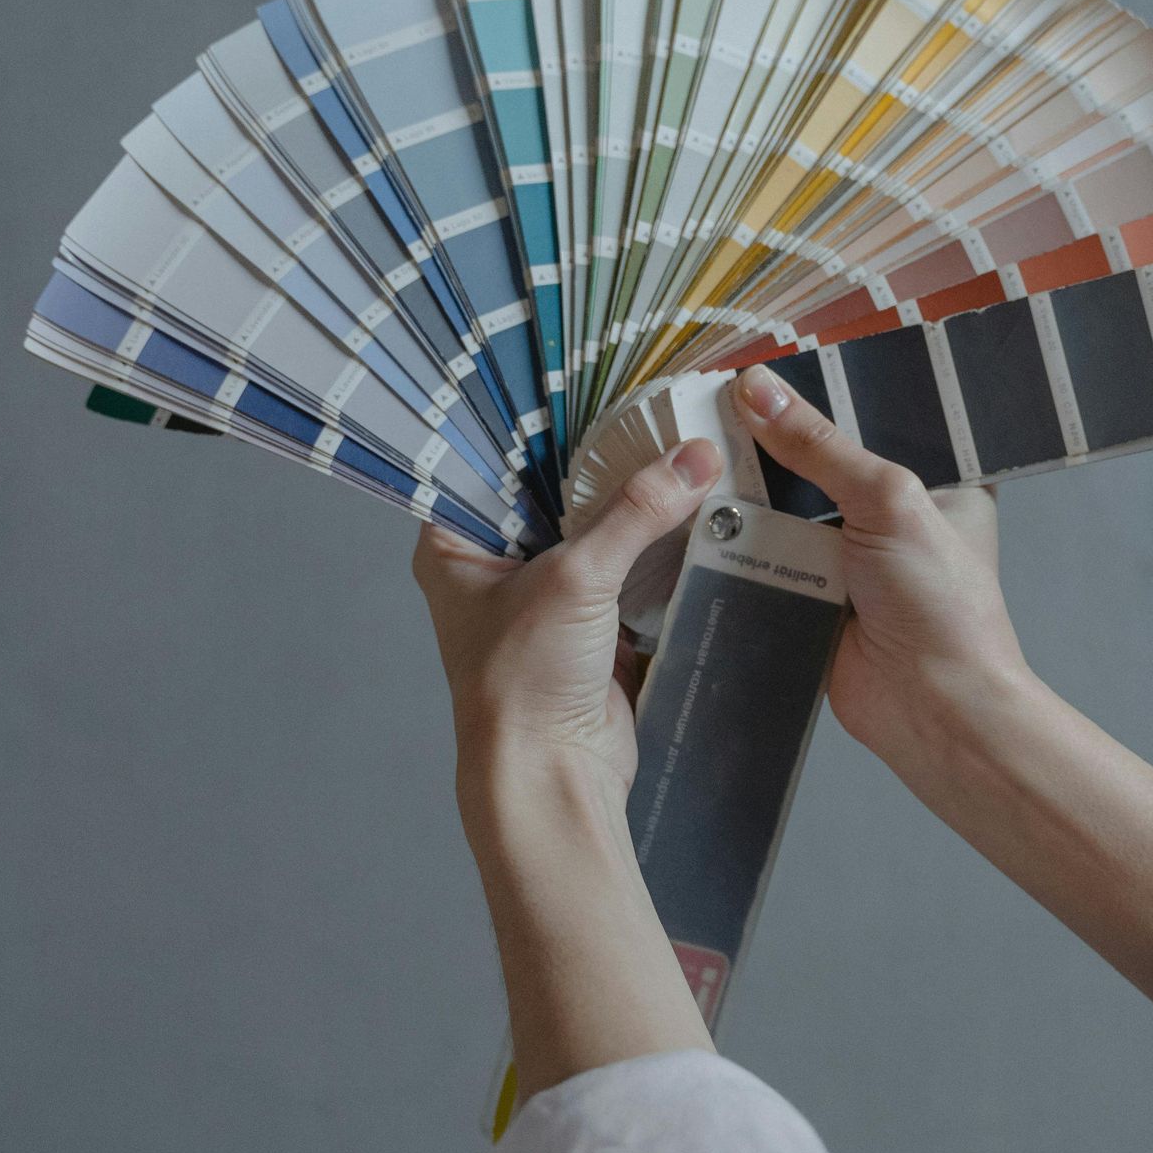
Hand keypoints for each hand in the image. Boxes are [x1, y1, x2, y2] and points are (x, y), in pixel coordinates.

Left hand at [414, 440, 726, 1105]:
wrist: (551, 778)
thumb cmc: (523, 680)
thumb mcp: (578, 577)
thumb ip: (638, 512)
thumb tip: (697, 457)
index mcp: (454, 541)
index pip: (489, 455)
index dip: (535, 418)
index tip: (586, 374)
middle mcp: (489, 563)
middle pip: (548, 489)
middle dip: (598, 456)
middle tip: (648, 401)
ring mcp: (539, 595)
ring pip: (590, 528)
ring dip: (631, 500)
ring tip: (676, 441)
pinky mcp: (587, 624)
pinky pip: (623, 568)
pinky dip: (653, 544)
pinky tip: (690, 505)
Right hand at [731, 366, 1034, 806]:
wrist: (931, 710)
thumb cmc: (939, 602)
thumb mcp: (888, 501)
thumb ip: (822, 447)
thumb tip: (755, 390)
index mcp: (939, 480)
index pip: (879, 417)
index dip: (830, 390)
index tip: (773, 360)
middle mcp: (893, 515)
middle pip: (822, 461)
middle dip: (775, 439)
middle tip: (714, 392)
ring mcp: (849, 558)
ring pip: (786, 508)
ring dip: (747, 488)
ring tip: (689, 436)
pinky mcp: (810, 597)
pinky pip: (765, 556)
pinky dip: (734, 540)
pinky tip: (689, 502)